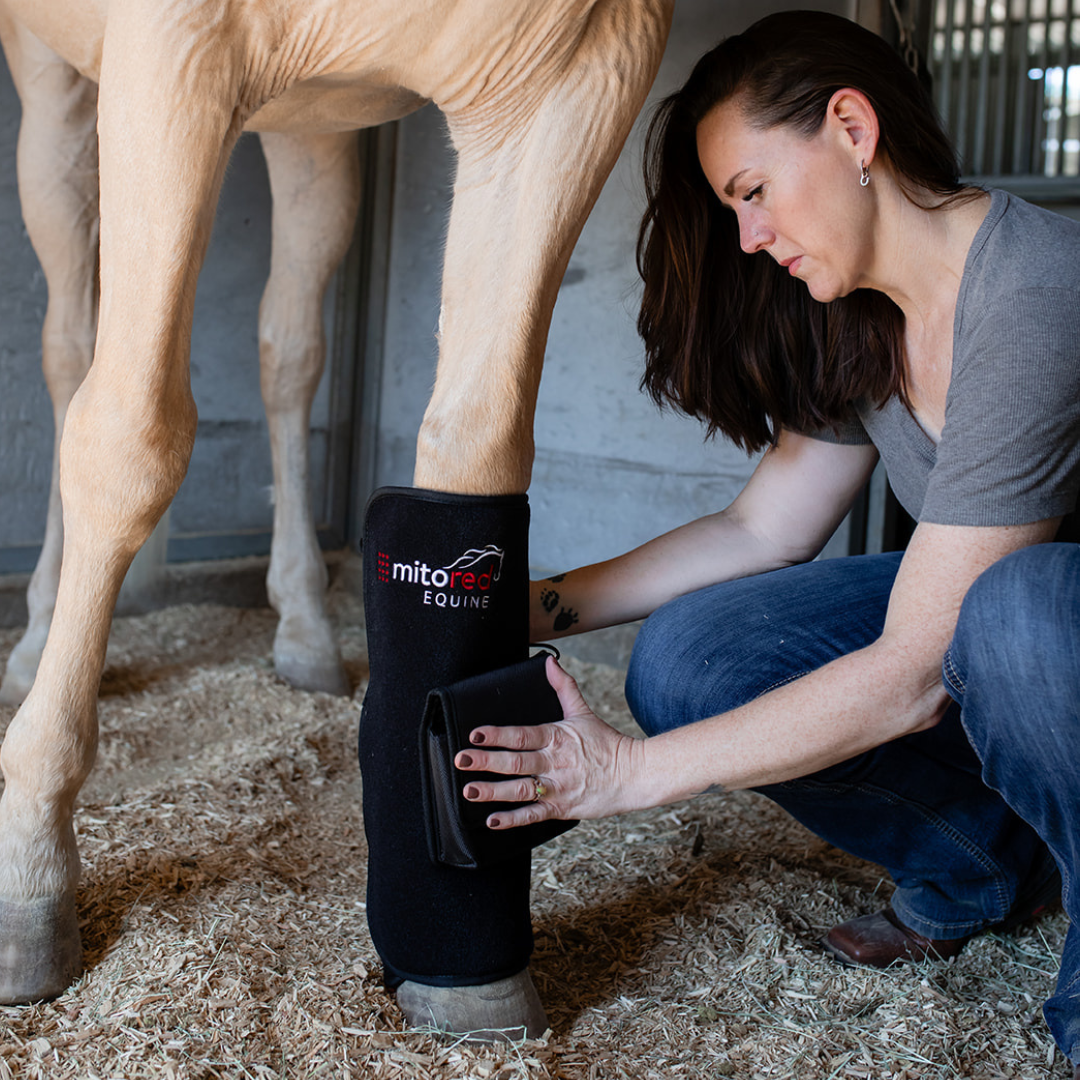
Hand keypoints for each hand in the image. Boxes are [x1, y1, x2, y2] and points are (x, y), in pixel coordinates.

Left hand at [454, 655, 644, 828]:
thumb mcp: (583, 712)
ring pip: (521, 790)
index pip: (522, 734)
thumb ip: (563, 687)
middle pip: (516, 762)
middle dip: (486, 761)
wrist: (635, 775)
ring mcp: (558, 787)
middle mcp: (555, 762)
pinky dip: (513, 819)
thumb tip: (549, 663)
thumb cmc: (607, 743)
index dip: (497, 735)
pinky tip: (493, 820)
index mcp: (557, 737)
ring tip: (470, 791)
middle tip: (461, 760)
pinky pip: (534, 815)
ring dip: (493, 791)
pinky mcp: (562, 808)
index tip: (475, 734)